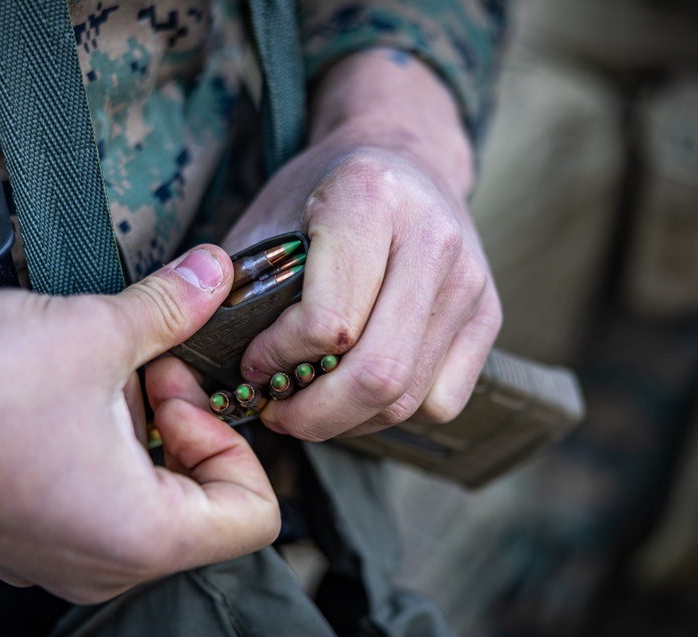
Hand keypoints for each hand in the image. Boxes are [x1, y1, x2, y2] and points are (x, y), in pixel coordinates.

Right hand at [0, 245, 278, 602]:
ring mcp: (60, 559)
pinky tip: (62, 401)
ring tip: (99, 378)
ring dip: (140, 433)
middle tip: (148, 372)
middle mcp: (105, 565)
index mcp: (143, 537)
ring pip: (147, 499)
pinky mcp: (25, 540)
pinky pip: (96, 503)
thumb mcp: (97, 332)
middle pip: (200, 504)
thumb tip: (216, 276)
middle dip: (184, 426)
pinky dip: (100, 452)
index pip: (254, 514)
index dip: (234, 441)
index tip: (186, 392)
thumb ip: (175, 307)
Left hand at [222, 49, 501, 440]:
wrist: (404, 156)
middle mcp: (434, 238)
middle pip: (378, 373)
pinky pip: (440, 401)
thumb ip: (240, 287)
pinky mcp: (490, 315)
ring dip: (348, 420)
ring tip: (309, 405)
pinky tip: (357, 388)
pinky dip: (392, 412)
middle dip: (314, 414)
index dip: (279, 360)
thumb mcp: (268, 219)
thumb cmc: (320, 194)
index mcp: (369, 198)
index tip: (251, 364)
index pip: (329, 322)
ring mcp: (470, 281)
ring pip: (409, 397)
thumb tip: (207, 369)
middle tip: (277, 412)